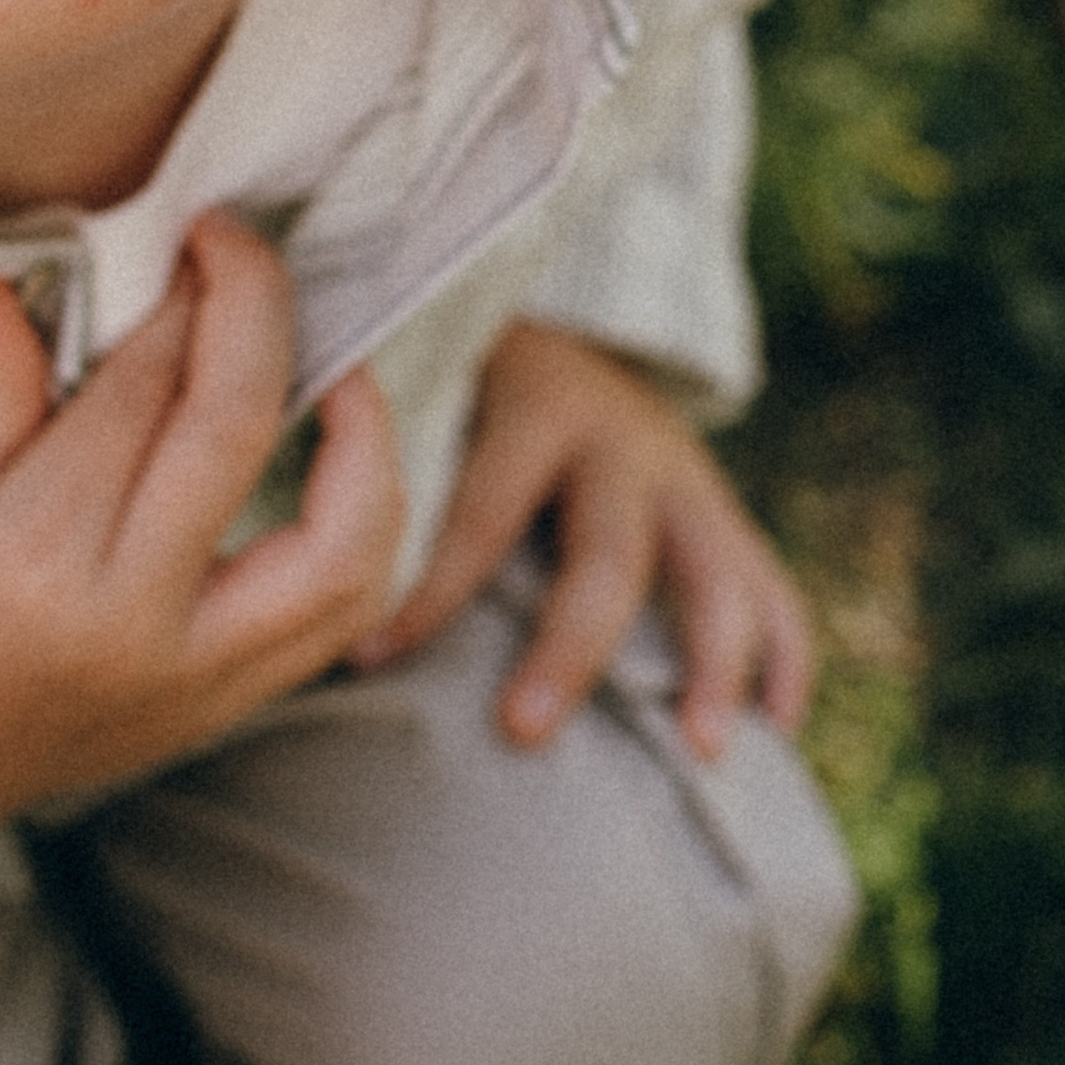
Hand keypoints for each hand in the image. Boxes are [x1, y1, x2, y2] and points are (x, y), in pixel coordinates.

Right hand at [0, 212, 406, 916]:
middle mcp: (129, 620)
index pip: (141, 388)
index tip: (181, 238)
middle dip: (255, 312)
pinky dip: (364, 538)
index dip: (174, 295)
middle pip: (238, 431)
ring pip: (344, 549)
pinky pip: (338, 623)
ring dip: (366, 442)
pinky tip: (338, 472)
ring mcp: (189, 679)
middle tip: (239, 252)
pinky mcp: (219, 712)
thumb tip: (8, 268)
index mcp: (35, 558)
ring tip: (336, 371)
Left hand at [355, 319, 810, 760]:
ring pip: (712, 577)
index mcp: (528, 403)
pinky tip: (775, 734)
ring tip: (701, 752)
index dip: (425, 589)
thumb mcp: (423, 382)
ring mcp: (684, 476)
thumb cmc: (454, 375)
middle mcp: (618, 436)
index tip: (367, 660)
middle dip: (565, 651)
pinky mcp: (720, 512)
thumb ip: (375, 453)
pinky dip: (782, 661)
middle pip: (603, 557)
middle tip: (521, 732)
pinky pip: (772, 589)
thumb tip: (281, 552)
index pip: (478, 509)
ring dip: (710, 667)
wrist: (550, 312)